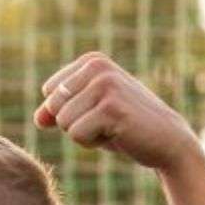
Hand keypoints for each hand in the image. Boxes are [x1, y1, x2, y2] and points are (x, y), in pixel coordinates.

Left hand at [33, 53, 198, 173]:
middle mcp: (97, 66)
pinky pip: (76, 135)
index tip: (99, 111)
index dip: (69, 111)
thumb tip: (37, 119)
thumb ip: (59, 112)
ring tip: (112, 128)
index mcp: (91, 60)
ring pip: (63, 123)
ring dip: (85, 135)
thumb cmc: (125, 127)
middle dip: (75, 124)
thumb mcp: (90, 114)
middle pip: (54, 107)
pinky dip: (93, 143)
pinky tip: (117, 135)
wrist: (167, 140)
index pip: (49, 92)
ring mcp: (104, 85)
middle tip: (106, 122)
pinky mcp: (110, 108)